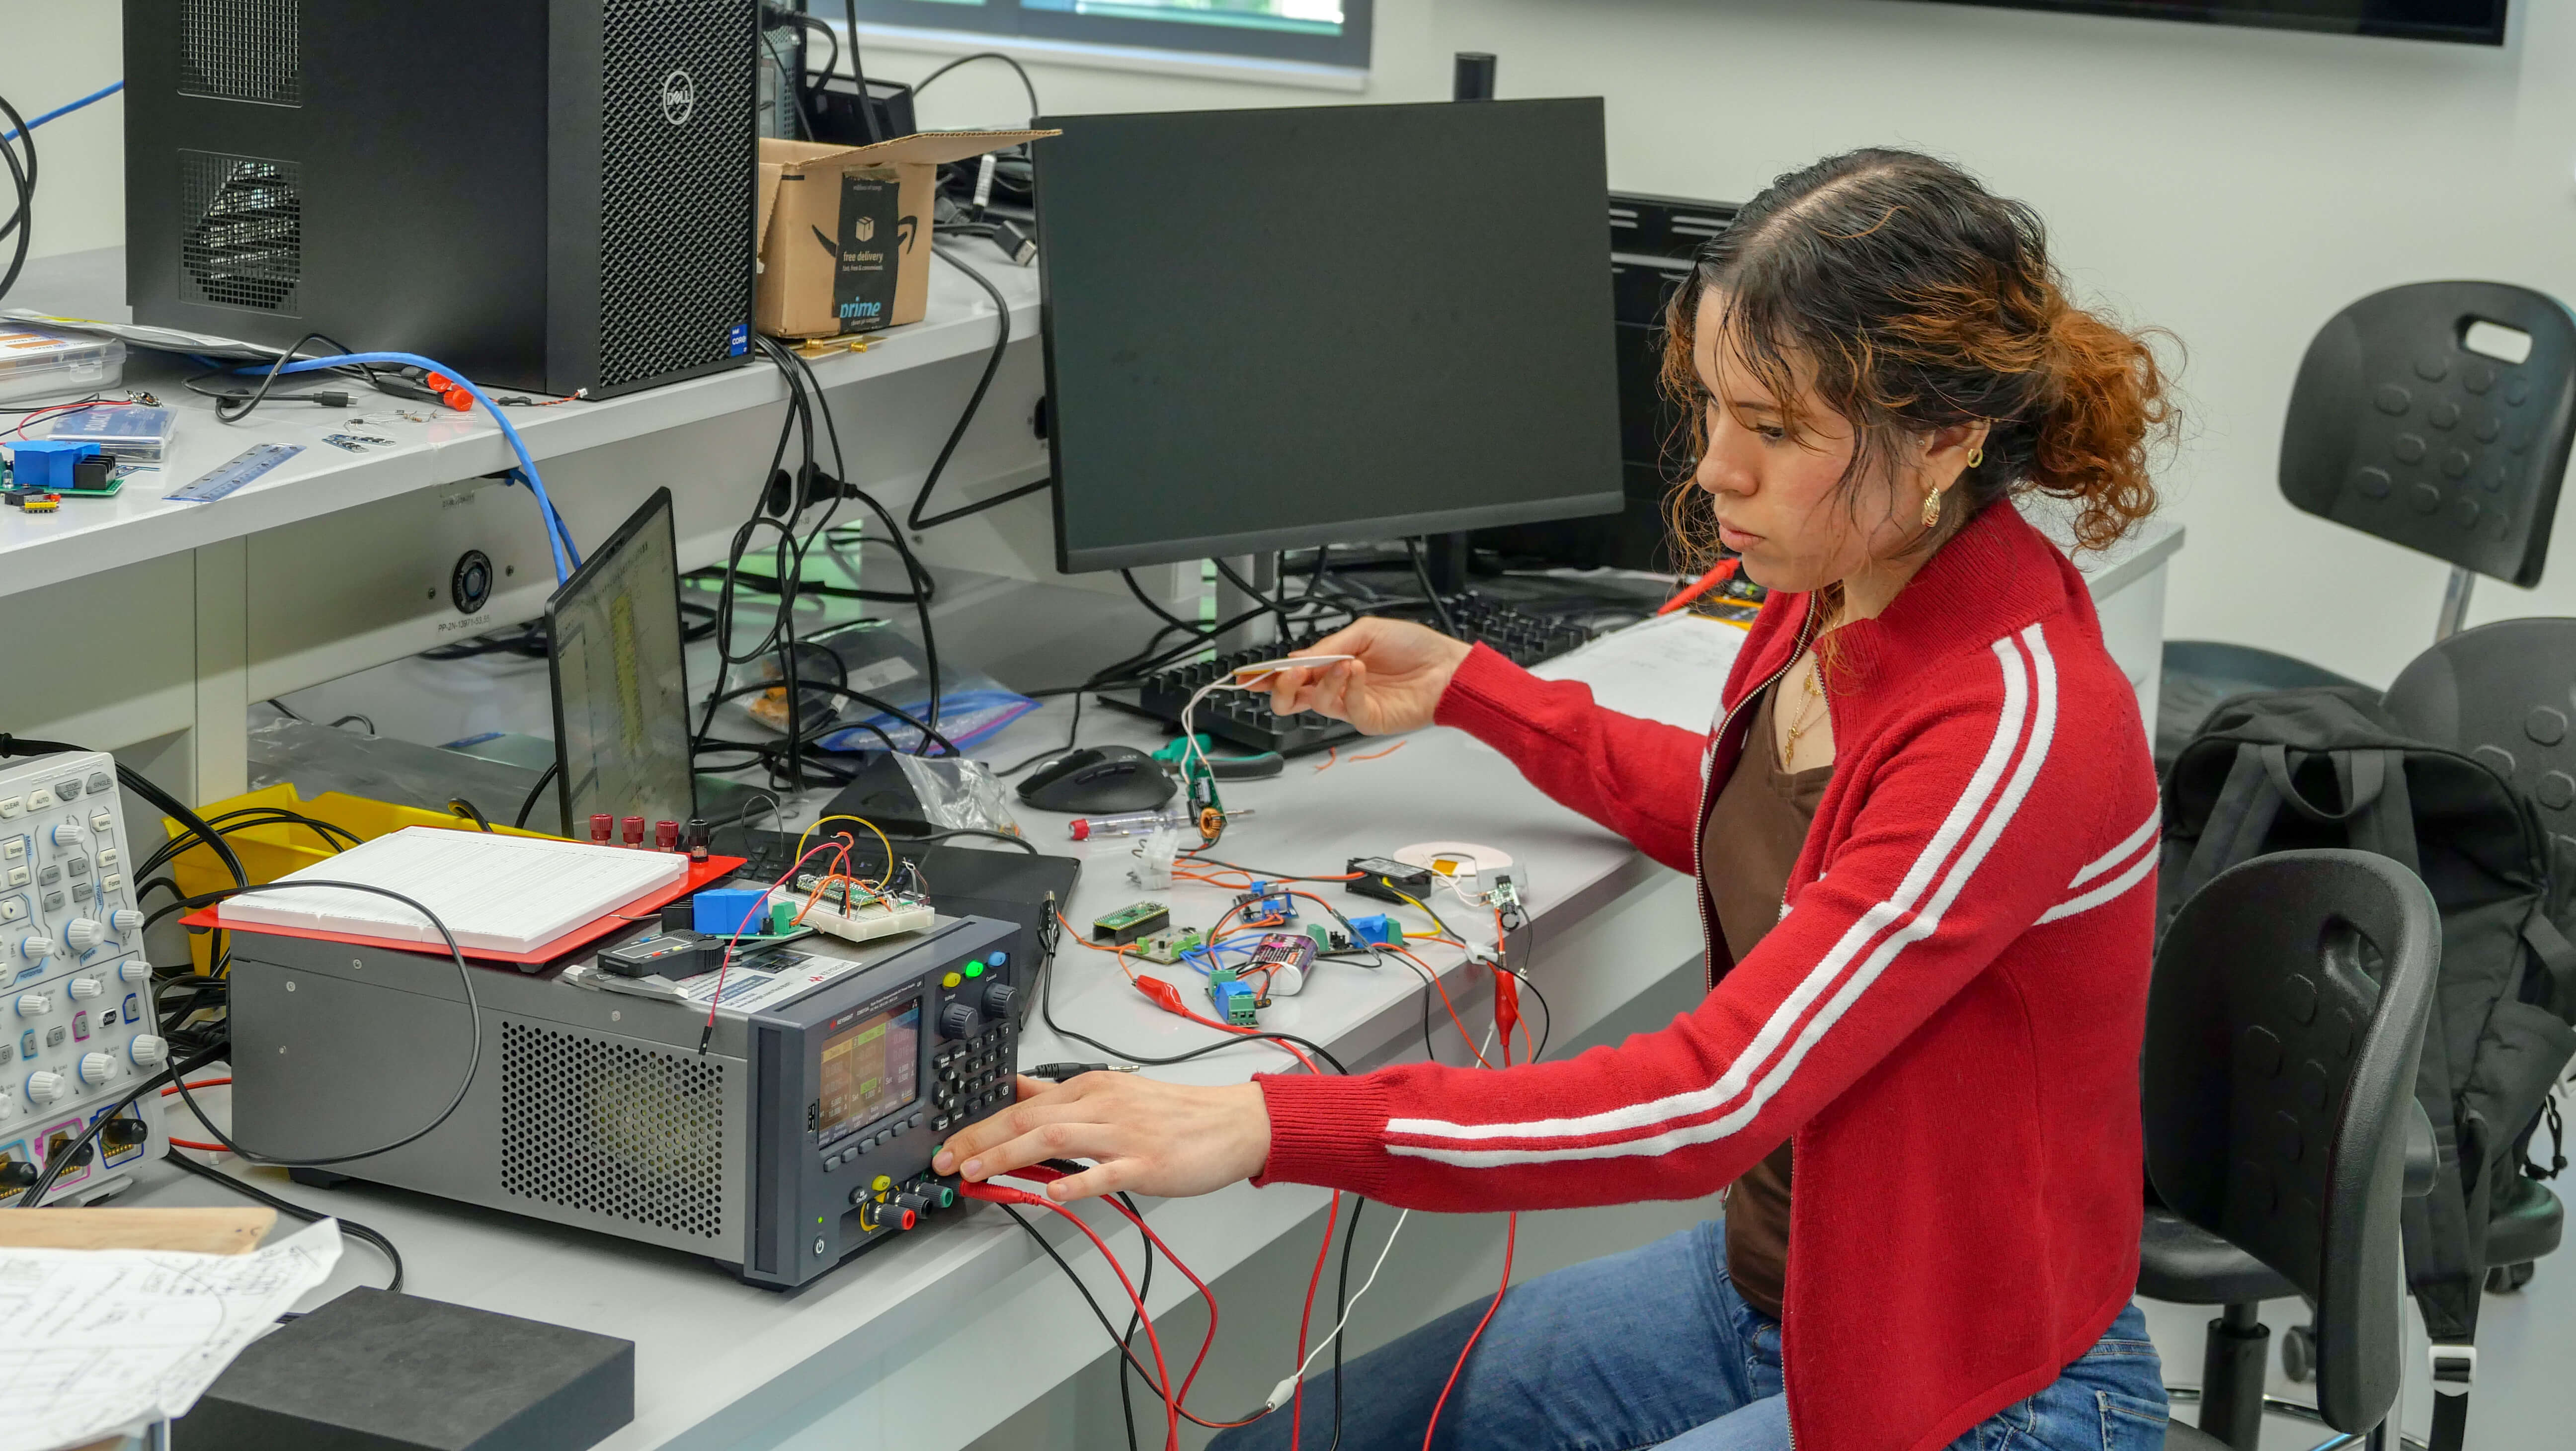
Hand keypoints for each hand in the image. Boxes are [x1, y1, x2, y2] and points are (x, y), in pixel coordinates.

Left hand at [932, 1073, 1270, 1202]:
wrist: (1231, 1123)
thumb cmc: (1174, 1114)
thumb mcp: (1112, 1094)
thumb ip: (1064, 1098)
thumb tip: (1017, 1093)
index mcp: (1091, 1089)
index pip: (1023, 1105)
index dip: (981, 1125)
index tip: (949, 1143)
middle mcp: (1102, 1105)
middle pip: (1029, 1119)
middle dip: (981, 1140)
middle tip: (946, 1161)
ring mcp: (1123, 1134)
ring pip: (1056, 1139)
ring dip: (1010, 1156)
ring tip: (976, 1172)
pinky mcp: (1146, 1162)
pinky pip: (1106, 1173)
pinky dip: (1077, 1183)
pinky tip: (1053, 1195)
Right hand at [1256, 617, 1472, 735]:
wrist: (1447, 668)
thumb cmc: (1413, 647)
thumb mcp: (1365, 632)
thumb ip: (1328, 647)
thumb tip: (1295, 658)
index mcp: (1331, 665)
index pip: (1291, 675)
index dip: (1268, 676)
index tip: (1251, 674)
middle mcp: (1336, 688)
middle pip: (1292, 700)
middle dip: (1282, 687)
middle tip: (1289, 674)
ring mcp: (1350, 706)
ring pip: (1315, 703)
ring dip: (1323, 679)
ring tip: (1345, 662)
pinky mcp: (1367, 719)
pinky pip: (1346, 708)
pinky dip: (1347, 687)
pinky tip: (1357, 670)